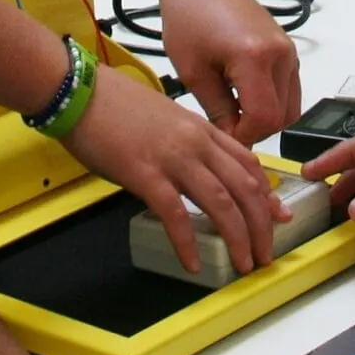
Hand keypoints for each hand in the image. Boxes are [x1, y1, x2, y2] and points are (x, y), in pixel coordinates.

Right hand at [59, 65, 285, 275]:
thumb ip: (185, 141)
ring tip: (243, 263)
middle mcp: (195, 142)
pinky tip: (193, 263)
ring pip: (221, 202)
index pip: (248, 163)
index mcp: (200, 128)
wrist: (78, 91)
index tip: (276, 217)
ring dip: (237, 237)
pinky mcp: (145, 173)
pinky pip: (175, 214)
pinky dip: (188, 242)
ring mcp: (172, 157)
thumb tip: (196, 168)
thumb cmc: (113, 104)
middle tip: (265, 253)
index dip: (267, 195)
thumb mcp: (163, 117)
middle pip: (244, 187)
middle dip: (261, 225)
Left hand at [149, 0, 301, 140]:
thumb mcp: (193, 72)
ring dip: (266, 117)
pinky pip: (289, 88)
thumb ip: (217, 111)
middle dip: (255, 129)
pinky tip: (243, 95)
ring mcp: (287, 50)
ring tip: (233, 109)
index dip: (244, 136)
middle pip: (283, 117)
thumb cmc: (188, 14)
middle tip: (225, 125)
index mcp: (256, 58)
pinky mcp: (286, 48)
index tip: (224, 137)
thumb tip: (232, 139)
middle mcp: (280, 53)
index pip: (265, 119)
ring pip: (291, 106)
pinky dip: (272, 100)